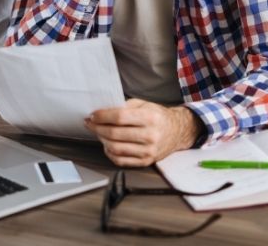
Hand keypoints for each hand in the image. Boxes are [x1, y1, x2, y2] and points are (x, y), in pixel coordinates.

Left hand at [84, 100, 202, 166]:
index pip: (119, 117)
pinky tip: (107, 144)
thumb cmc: (158, 116)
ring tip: (98, 132)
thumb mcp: (144, 104)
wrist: (177, 132)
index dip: (102, 116)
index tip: (93, 115)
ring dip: (101, 139)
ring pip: (115, 148)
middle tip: (90, 123)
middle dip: (97, 127)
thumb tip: (102, 111)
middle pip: (114, 133)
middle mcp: (150, 135)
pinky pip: (120, 160)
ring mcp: (148, 151)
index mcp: (150, 118)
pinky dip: (109, 152)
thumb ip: (124, 106)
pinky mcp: (146, 161)